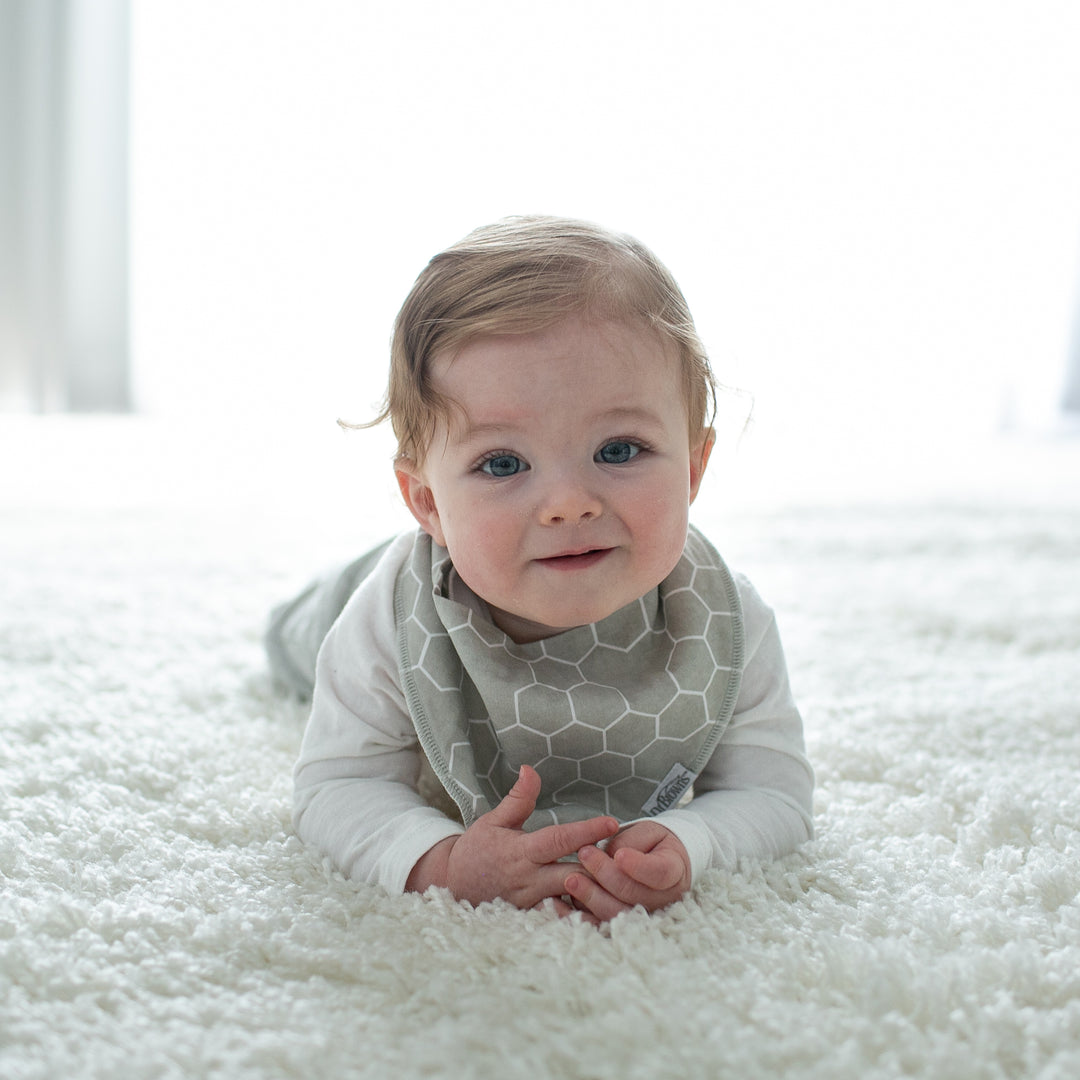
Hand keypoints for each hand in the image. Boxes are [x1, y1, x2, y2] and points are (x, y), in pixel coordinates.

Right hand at [406, 765, 618, 916]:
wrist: (453, 886)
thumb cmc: (477, 850)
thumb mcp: (494, 820)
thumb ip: (518, 799)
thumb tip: (530, 769)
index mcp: (522, 852)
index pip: (559, 840)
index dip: (586, 831)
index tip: (612, 823)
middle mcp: (530, 879)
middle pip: (574, 873)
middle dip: (601, 866)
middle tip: (629, 854)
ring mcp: (533, 901)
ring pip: (573, 898)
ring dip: (597, 888)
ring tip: (625, 876)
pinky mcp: (534, 917)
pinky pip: (564, 916)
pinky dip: (584, 909)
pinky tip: (607, 902)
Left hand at [563, 821, 691, 921]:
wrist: (661, 859)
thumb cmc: (653, 842)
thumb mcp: (648, 832)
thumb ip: (631, 842)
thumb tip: (610, 856)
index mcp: (674, 871)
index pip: (659, 872)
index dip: (639, 866)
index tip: (619, 854)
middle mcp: (664, 898)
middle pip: (634, 893)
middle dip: (606, 874)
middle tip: (585, 853)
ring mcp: (645, 913)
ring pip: (617, 912)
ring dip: (592, 896)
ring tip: (571, 879)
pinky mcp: (625, 922)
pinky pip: (602, 923)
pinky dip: (583, 915)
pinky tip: (567, 900)